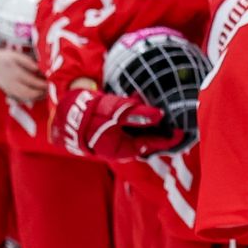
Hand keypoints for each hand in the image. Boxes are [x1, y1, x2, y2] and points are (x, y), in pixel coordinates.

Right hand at [0, 47, 46, 102]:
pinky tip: (34, 100)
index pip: (31, 81)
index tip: (49, 84)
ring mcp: (8, 88)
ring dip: (34, 98)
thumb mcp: (17, 56)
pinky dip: (27, 100)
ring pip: (23, 97)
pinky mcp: (7, 92)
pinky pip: (18, 99)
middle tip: (48, 92)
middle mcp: (11, 82)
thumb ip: (28, 62)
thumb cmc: (6, 58)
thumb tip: (37, 69)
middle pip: (27, 92)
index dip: (41, 84)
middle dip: (39, 94)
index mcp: (15, 72)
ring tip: (43, 95)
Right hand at [50, 87, 181, 159]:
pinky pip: (131, 123)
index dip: (169, 139)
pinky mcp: (114, 128)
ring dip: (150, 120)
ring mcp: (118, 138)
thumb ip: (136, 114)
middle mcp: (123, 146)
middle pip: (149, 139)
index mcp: (124, 149)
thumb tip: (159, 115)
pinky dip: (138, 113)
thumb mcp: (114, 114)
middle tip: (177, 118)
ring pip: (141, 130)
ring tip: (160, 107)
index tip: (182, 131)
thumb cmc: (88, 116)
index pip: (153, 145)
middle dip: (162, 130)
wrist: (65, 113)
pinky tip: (140, 98)